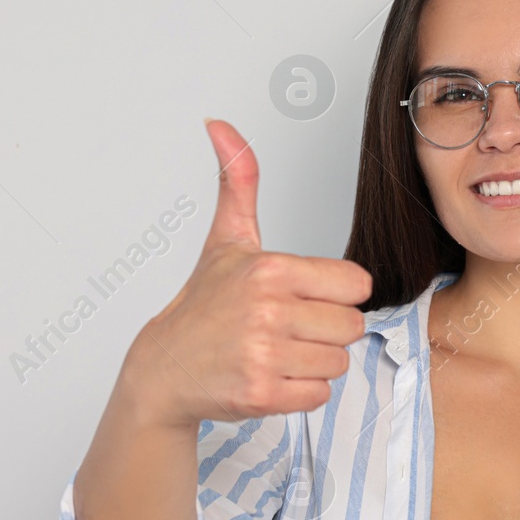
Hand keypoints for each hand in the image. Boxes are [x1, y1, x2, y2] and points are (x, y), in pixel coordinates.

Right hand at [128, 119, 372, 428]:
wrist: (163, 369)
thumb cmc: (203, 306)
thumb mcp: (227, 240)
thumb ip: (238, 181)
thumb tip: (219, 124)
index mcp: (269, 269)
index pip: (356, 284)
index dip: (334, 293)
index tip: (302, 297)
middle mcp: (267, 311)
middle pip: (351, 326)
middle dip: (324, 330)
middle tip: (285, 328)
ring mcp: (263, 355)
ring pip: (338, 362)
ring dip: (313, 362)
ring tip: (276, 352)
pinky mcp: (262, 394)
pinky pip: (319, 395)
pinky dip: (300, 391)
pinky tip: (270, 375)